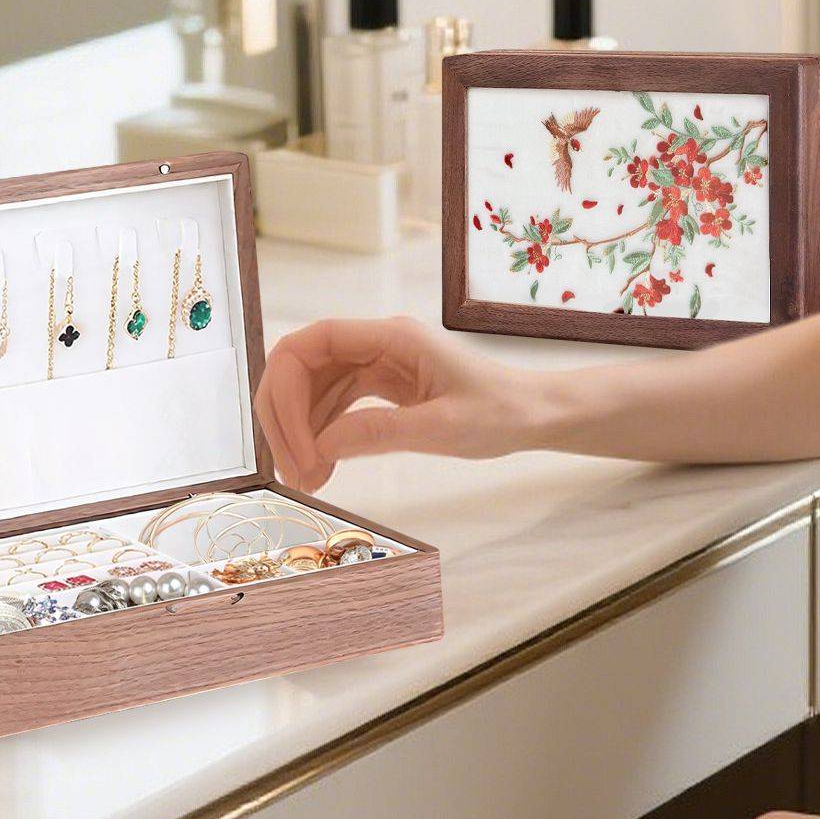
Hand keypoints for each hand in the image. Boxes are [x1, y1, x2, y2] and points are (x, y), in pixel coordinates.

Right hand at [254, 317, 546, 489]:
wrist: (533, 414)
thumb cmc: (500, 414)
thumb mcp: (442, 428)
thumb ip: (379, 433)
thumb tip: (319, 447)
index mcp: (392, 337)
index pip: (312, 344)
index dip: (288, 391)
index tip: (297, 446)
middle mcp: (377, 343)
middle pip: (302, 366)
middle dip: (287, 418)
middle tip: (293, 472)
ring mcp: (377, 363)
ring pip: (313, 388)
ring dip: (300, 432)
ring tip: (306, 480)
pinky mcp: (381, 386)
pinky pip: (334, 403)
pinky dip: (320, 434)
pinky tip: (321, 467)